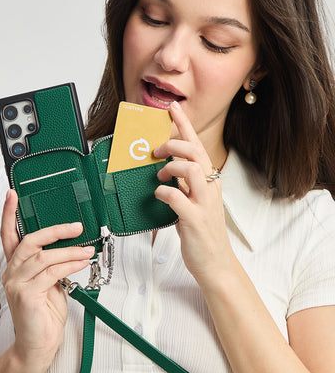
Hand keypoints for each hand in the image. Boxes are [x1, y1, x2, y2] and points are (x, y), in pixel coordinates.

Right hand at [0, 189, 94, 370]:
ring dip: (70, 251)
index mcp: (16, 268)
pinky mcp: (26, 296)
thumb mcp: (51, 285)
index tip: (12, 195)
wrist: (39, 346)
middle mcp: (12, 274)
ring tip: (87, 250)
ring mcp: (16, 285)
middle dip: (54, 230)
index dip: (8, 214)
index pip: (8, 236)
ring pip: (44, 257)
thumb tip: (72, 249)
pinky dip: (70, 265)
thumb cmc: (45, 317)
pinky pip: (52, 273)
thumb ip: (53, 267)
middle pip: (29, 242)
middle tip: (75, 226)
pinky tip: (82, 262)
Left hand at [154, 101, 233, 285]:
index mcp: (210, 182)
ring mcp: (204, 204)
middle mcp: (210, 189)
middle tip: (156, 152)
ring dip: (170, 167)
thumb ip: (185, 186)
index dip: (185, 126)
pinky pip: (177, 197)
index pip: (198, 147)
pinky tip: (159, 196)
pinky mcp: (194, 220)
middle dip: (173, 145)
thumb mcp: (196, 204)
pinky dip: (163, 193)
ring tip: (159, 176)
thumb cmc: (203, 234)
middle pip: (196, 152)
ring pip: (191, 169)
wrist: (215, 263)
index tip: (173, 109)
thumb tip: (166, 171)